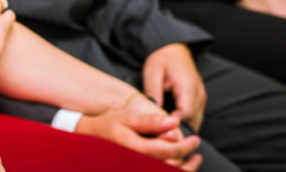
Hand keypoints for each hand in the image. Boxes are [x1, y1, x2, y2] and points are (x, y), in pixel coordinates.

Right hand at [77, 94, 201, 169]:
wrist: (89, 137)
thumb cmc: (108, 125)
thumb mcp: (128, 118)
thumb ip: (151, 122)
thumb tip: (175, 122)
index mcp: (136, 149)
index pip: (169, 151)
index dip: (186, 146)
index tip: (196, 139)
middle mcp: (137, 163)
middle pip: (171, 168)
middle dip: (188, 160)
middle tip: (197, 150)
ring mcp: (136, 168)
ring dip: (183, 170)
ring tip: (193, 161)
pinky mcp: (136, 169)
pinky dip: (171, 170)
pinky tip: (177, 165)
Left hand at [142, 44, 206, 132]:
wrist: (173, 46)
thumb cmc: (161, 58)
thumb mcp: (152, 73)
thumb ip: (153, 93)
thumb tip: (154, 114)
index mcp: (188, 87)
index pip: (185, 115)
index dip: (173, 126)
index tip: (158, 132)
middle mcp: (199, 94)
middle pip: (193, 122)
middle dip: (178, 130)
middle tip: (160, 136)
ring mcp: (202, 96)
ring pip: (196, 121)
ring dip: (183, 127)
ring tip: (165, 132)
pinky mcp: (200, 98)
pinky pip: (196, 116)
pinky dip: (186, 122)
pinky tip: (172, 124)